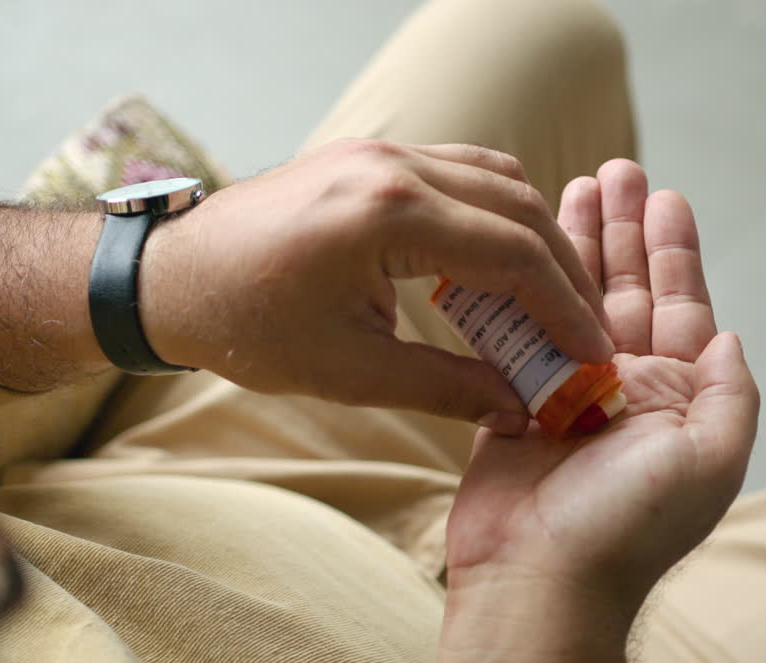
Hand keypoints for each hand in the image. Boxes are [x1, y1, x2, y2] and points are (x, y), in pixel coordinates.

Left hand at [137, 139, 612, 430]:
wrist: (172, 278)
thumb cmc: (246, 326)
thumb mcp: (349, 371)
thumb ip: (445, 387)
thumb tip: (519, 409)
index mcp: (388, 213)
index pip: (514, 254)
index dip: (565, 310)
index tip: (593, 355)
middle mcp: (393, 165)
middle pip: (519, 208)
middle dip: (563, 275)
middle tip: (584, 334)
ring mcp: (381, 151)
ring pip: (497, 180)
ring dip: (535, 239)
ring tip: (552, 303)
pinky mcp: (370, 157)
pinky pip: (461, 172)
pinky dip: (496, 215)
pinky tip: (502, 263)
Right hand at [446, 158, 760, 609]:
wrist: (541, 581)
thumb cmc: (626, 527)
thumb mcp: (709, 460)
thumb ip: (728, 394)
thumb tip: (730, 336)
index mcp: (674, 398)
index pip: (680, 305)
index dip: (674, 248)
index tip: (665, 195)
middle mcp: (624, 388)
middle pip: (625, 289)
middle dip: (621, 230)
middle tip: (615, 170)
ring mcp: (567, 393)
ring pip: (570, 301)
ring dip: (571, 247)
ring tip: (568, 188)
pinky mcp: (514, 402)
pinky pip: (519, 333)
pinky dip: (519, 291)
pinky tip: (515, 252)